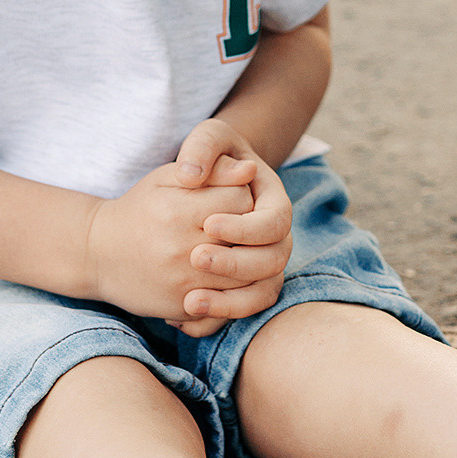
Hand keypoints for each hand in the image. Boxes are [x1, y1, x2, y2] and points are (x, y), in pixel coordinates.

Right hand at [83, 162, 255, 323]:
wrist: (98, 254)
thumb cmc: (140, 209)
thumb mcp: (166, 179)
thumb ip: (210, 170)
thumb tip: (251, 169)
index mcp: (178, 210)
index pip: (241, 200)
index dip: (241, 196)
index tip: (230, 200)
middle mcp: (182, 247)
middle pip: (246, 237)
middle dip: (247, 229)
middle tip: (233, 225)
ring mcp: (184, 281)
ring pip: (245, 273)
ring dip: (246, 260)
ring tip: (230, 248)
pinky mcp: (183, 306)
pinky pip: (228, 301)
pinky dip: (234, 288)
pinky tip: (222, 273)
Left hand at [169, 119, 294, 336]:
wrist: (200, 183)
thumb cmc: (208, 155)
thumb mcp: (208, 138)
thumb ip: (203, 148)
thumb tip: (193, 175)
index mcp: (274, 201)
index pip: (273, 222)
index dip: (245, 228)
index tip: (207, 224)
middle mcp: (276, 237)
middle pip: (272, 261)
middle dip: (236, 265)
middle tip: (195, 258)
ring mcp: (263, 263)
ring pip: (262, 293)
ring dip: (229, 303)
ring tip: (188, 302)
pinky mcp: (245, 285)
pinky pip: (241, 311)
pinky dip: (215, 319)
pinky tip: (180, 318)